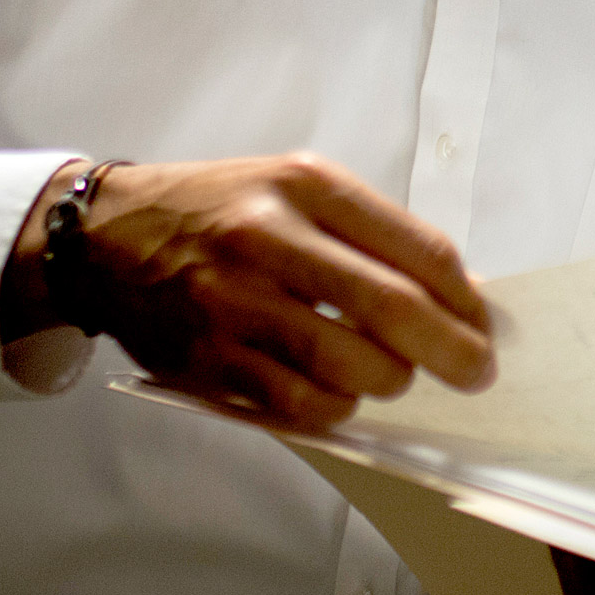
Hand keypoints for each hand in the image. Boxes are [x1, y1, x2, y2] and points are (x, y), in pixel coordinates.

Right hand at [0, 154, 494, 428]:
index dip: (465, 297)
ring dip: (388, 381)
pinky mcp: (207, 358)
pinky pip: (296, 403)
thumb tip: (459, 293)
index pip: (416, 247)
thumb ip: (372, 234)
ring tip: (390, 375)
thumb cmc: (223, 210)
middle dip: (451, 351)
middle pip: (391, 308)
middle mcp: (271, 238)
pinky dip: (333, 408)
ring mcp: (234, 302)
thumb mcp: (297, 188)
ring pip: (348, 365)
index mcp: (307, 186)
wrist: (107, 236)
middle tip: (475, 373)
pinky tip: (337, 394)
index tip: (486, 324)